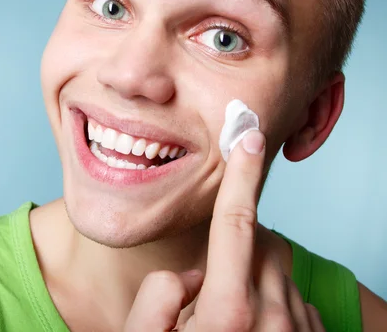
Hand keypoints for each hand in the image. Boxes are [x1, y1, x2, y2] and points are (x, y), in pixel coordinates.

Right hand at [124, 130, 324, 330]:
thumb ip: (157, 298)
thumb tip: (189, 276)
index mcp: (226, 311)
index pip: (235, 224)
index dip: (241, 176)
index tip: (249, 138)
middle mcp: (269, 317)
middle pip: (260, 248)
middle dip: (239, 251)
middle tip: (212, 289)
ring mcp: (295, 330)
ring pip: (278, 275)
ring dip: (254, 283)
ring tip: (230, 323)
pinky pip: (295, 302)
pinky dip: (274, 306)